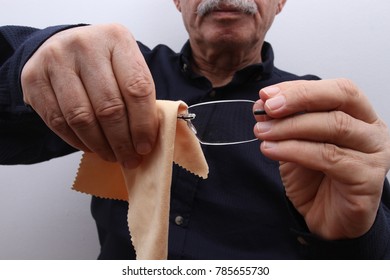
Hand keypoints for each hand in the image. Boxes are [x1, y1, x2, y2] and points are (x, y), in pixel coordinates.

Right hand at [21, 24, 157, 167]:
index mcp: (117, 39)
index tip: (145, 146)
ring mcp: (56, 59)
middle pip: (109, 107)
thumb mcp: (126, 66)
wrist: (63, 46)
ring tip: (112, 156)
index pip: (137, 88)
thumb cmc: (103, 62)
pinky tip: (91, 146)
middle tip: (130, 159)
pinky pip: (58, 121)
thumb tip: (146, 140)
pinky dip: (77, 141)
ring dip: (100, 145)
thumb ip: (138, 95)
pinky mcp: (33, 78)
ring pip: (82, 118)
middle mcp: (85, 44)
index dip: (143, 124)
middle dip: (122, 142)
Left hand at [254, 79, 389, 238]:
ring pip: (334, 125)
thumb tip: (263, 102)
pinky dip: (294, 150)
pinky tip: (271, 150)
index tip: (266, 95)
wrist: (326, 219)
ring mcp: (374, 154)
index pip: (336, 89)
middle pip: (341, 98)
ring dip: (290, 127)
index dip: (299, 89)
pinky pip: (328, 157)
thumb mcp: (294, 143)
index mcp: (359, 116)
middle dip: (299, 98)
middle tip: (267, 109)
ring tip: (262, 133)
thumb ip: (284, 122)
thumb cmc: (314, 178)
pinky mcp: (367, 179)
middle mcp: (372, 131)